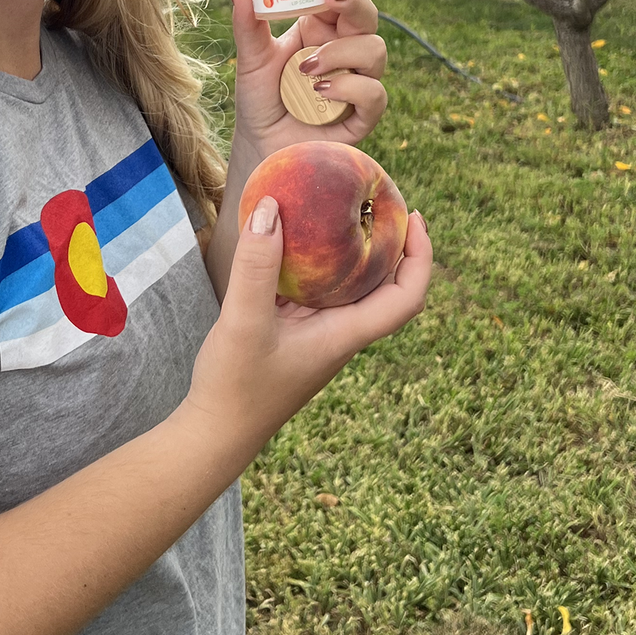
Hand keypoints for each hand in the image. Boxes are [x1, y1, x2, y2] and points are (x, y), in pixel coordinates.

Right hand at [186, 196, 430, 455]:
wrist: (215, 433)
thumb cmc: (236, 386)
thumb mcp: (244, 321)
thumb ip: (256, 266)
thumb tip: (272, 206)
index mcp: (345, 335)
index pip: (405, 297)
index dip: (420, 256)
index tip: (414, 215)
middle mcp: (339, 333)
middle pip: (386, 287)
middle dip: (391, 243)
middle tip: (378, 201)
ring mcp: (317, 335)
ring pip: (349, 287)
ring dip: (353, 252)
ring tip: (342, 211)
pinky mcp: (293, 334)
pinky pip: (316, 291)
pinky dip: (316, 263)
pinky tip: (292, 240)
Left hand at [227, 0, 386, 166]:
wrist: (260, 147)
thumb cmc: (259, 100)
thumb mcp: (249, 58)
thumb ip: (247, 21)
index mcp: (321, 31)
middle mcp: (345, 52)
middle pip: (368, 16)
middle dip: (354, 2)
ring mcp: (357, 82)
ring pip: (376, 50)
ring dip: (341, 53)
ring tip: (306, 69)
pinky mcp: (363, 115)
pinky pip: (375, 93)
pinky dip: (349, 87)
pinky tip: (321, 91)